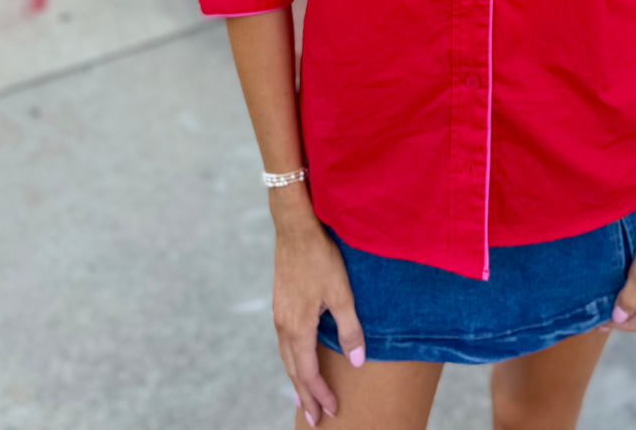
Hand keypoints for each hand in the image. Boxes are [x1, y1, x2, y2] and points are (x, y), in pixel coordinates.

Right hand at [272, 217, 366, 424]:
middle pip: (293, 370)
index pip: (308, 373)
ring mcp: (278, 313)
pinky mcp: (279, 302)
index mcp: (297, 328)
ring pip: (286, 356)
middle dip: (305, 395)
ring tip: (303, 397)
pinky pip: (283, 341)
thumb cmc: (320, 257)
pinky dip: (291, 359)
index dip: (320, 394)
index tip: (332, 411)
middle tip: (314, 419)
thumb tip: (357, 362)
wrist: (295, 226)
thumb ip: (349, 328)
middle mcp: (283, 325)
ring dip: (296, 378)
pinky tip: (297, 357)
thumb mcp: (341, 293)